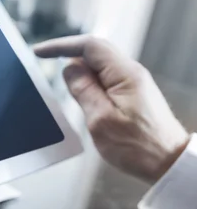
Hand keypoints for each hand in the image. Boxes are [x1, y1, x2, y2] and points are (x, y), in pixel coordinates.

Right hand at [34, 35, 188, 183]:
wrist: (169, 163)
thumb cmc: (139, 146)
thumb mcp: (100, 119)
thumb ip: (83, 89)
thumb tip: (69, 68)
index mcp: (124, 74)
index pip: (88, 46)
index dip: (61, 45)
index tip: (39, 51)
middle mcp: (131, 73)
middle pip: (94, 53)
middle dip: (68, 56)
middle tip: (45, 67)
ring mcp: (133, 83)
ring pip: (99, 67)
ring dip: (79, 74)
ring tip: (66, 90)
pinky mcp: (132, 95)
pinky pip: (105, 80)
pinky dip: (88, 84)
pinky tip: (81, 98)